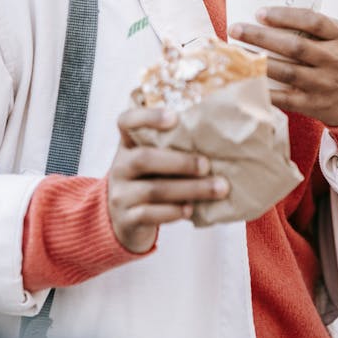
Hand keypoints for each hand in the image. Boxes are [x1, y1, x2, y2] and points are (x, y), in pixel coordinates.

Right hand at [108, 107, 229, 252]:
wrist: (125, 220)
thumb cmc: (151, 182)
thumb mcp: (155, 160)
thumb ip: (174, 148)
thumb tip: (218, 138)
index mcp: (127, 145)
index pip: (126, 121)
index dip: (148, 117)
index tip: (174, 117)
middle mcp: (119, 167)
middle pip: (143, 158)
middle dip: (180, 162)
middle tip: (207, 165)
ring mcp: (120, 194)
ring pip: (153, 190)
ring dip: (190, 189)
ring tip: (217, 189)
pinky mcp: (126, 219)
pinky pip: (149, 214)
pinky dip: (173, 211)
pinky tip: (191, 209)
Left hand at [229, 7, 337, 127]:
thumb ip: (317, 27)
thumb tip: (273, 16)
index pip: (313, 21)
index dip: (285, 16)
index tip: (259, 12)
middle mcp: (335, 61)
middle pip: (295, 46)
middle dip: (262, 36)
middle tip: (236, 28)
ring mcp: (325, 85)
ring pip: (287, 72)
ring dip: (259, 61)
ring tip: (237, 52)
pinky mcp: (315, 105)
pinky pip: (285, 98)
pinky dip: (265, 91)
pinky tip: (247, 81)